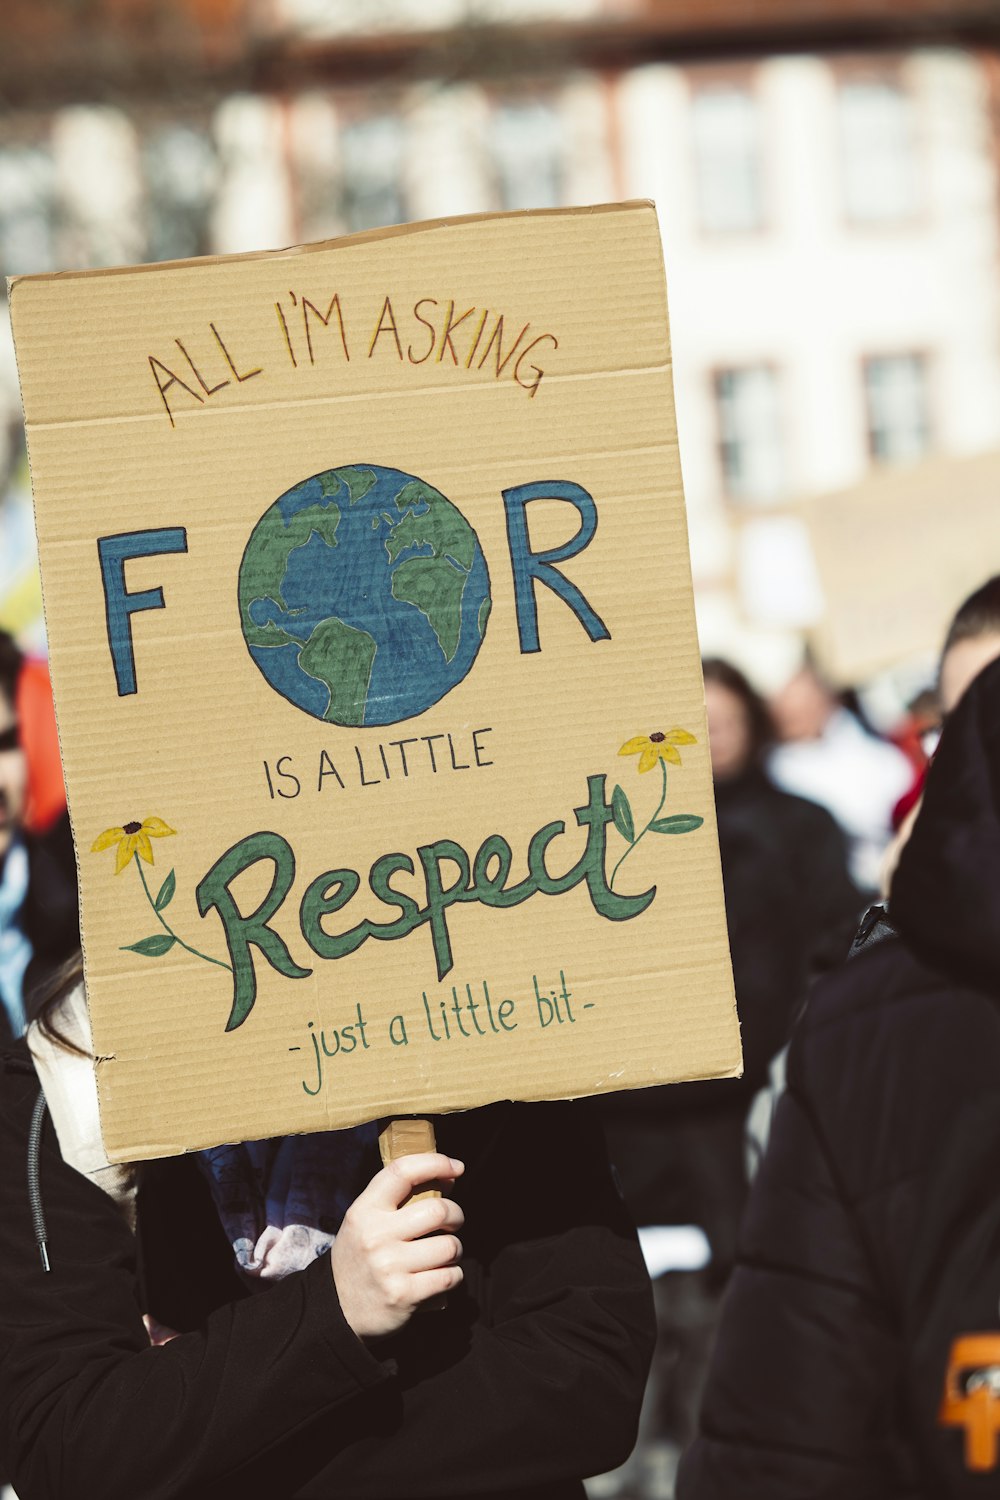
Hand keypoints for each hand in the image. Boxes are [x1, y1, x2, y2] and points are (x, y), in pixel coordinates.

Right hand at [330, 1152, 464, 1340]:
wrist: (336, 1309)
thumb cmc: (360, 1257)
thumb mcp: (366, 1221)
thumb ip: (401, 1199)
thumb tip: (448, 1179)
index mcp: (364, 1211)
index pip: (403, 1172)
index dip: (436, 1163)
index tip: (456, 1167)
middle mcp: (376, 1236)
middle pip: (438, 1210)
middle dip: (456, 1215)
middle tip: (453, 1222)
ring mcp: (390, 1267)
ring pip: (450, 1246)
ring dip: (455, 1250)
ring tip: (443, 1254)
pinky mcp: (404, 1295)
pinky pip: (449, 1277)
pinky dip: (453, 1275)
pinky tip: (442, 1276)